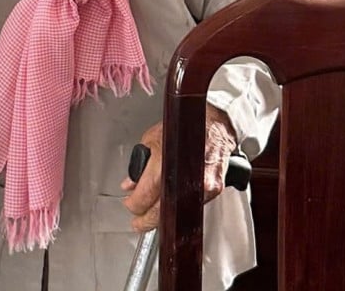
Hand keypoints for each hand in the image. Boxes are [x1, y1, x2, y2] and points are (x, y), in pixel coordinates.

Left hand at [120, 105, 236, 232]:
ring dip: (164, 219)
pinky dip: (181, 209)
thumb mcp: (153, 138)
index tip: (129, 205)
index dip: (133, 205)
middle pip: (161, 213)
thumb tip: (131, 183)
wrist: (215, 123)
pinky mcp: (214, 190)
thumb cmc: (185, 125)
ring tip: (153, 218)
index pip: (145, 197)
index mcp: (164, 165)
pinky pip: (193, 206)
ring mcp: (202, 187)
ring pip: (179, 213)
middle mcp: (184, 180)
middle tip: (138, 222)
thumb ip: (140, 163)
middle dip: (146, 220)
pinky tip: (173, 208)